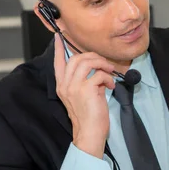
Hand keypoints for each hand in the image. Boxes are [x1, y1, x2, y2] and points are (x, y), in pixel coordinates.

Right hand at [54, 35, 115, 157]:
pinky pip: (99, 74)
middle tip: (104, 64)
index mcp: (62, 86)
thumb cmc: (89, 117)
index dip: (60, 49)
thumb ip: (85, 82)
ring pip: (87, 62)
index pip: (58, 63)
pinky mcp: (86, 89)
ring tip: (109, 72)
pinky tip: (110, 86)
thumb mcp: (83, 97)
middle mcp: (65, 85)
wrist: (90, 133)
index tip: (59, 37)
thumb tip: (96, 71)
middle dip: (93, 56)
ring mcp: (74, 86)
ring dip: (102, 64)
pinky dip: (108, 78)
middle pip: (76, 59)